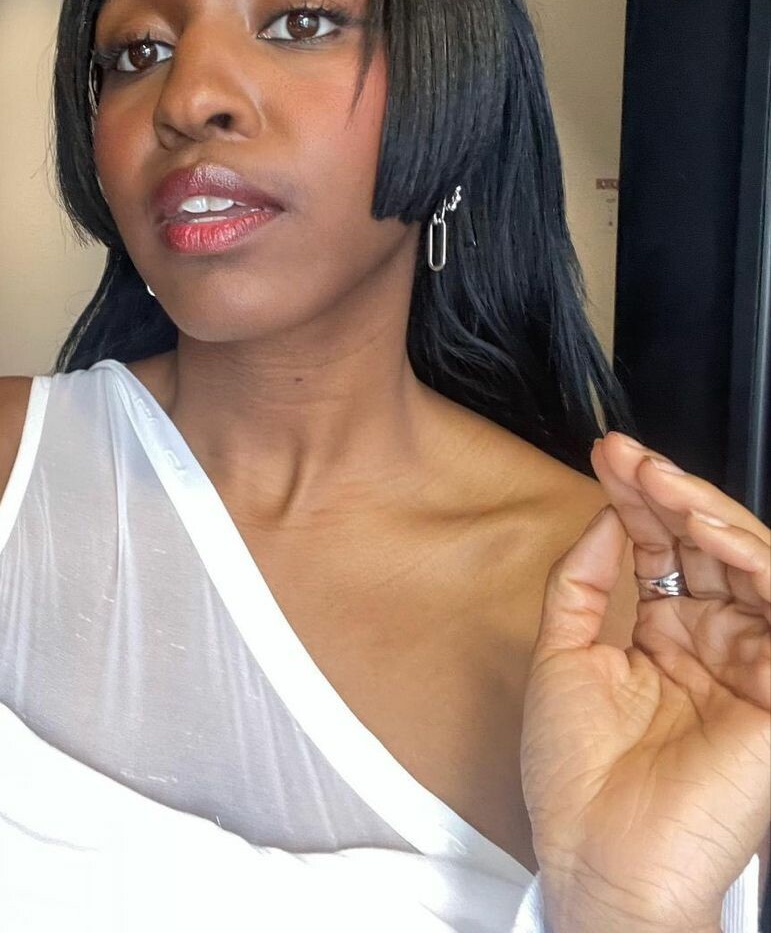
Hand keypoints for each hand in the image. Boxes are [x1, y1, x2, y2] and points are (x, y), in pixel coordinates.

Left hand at [519, 431, 769, 931]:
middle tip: (629, 456)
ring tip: (659, 480)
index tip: (607, 455)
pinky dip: (749, 558)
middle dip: (669, 490)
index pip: (663, 548)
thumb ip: (584, 582)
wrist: (599, 856)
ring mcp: (750, 662)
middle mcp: (713, 643)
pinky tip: (706, 528)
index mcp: (666, 638)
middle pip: (707, 545)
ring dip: (706, 511)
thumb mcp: (563, 655)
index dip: (639, 498)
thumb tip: (606, 515)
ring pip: (750, 562)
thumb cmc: (577, 775)